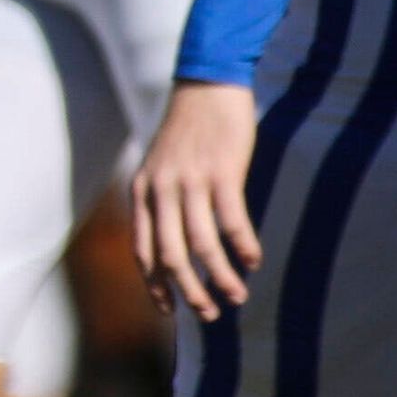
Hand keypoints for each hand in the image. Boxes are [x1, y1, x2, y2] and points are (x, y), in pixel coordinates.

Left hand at [131, 80, 263, 318]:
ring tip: (237, 296)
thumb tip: (178, 243)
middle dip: (189, 291)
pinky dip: (243, 246)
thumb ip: (163, 200)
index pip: (142, 250)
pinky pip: (231, 221)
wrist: (207, 83)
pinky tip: (254, 261)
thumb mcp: (162, 165)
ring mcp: (191, 182)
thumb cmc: (188, 129)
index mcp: (142, 191)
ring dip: (221, 277)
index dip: (155, 284)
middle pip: (170, 256)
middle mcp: (161, 190)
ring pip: (202, 245)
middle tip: (208, 313)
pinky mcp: (221, 173)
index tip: (169, 310)